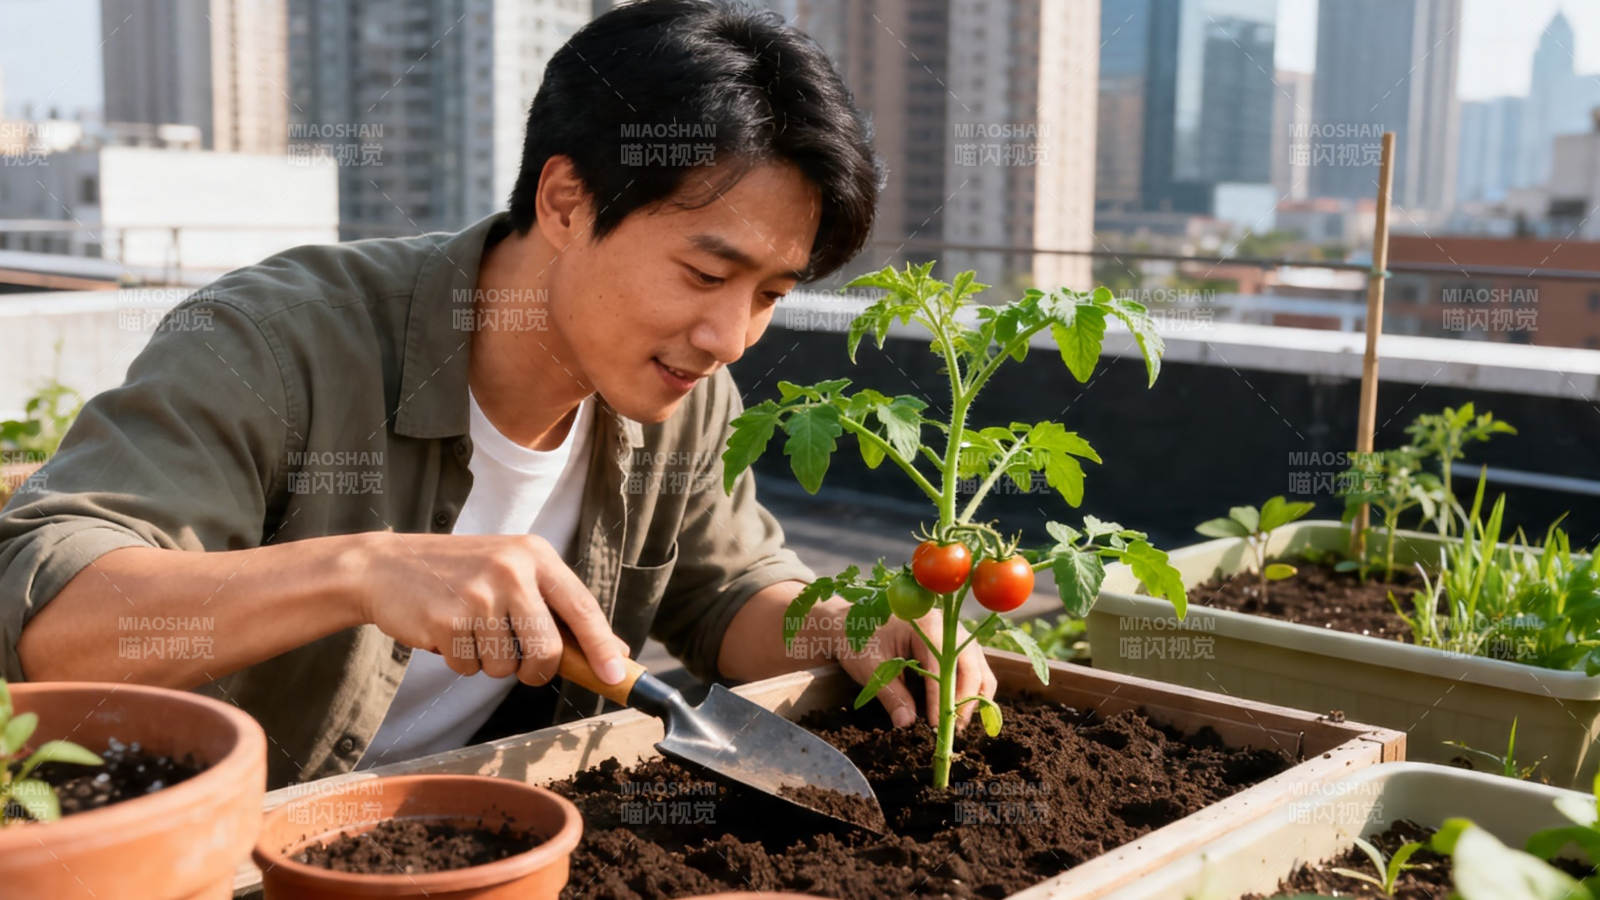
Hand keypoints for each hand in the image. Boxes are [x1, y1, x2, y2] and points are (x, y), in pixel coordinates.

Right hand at [348, 532, 630, 685]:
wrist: (385, 566)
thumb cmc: (460, 574)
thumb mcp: (513, 573)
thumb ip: (559, 609)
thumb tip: (613, 652)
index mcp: (535, 556)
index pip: (582, 608)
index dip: (602, 647)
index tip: (618, 675)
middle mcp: (511, 570)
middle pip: (548, 651)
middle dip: (535, 671)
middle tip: (519, 663)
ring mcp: (478, 594)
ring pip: (506, 667)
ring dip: (490, 663)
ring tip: (471, 630)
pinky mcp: (446, 619)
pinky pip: (470, 668)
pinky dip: (461, 661)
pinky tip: (447, 631)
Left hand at [827, 603, 996, 729]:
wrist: (849, 621)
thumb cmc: (859, 639)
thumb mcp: (870, 668)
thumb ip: (891, 694)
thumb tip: (907, 723)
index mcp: (927, 625)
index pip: (942, 666)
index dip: (941, 698)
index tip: (937, 724)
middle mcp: (947, 626)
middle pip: (971, 666)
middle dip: (964, 700)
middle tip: (952, 729)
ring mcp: (954, 636)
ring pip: (979, 669)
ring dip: (973, 698)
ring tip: (956, 724)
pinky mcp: (953, 647)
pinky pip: (973, 669)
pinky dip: (971, 691)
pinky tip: (958, 711)